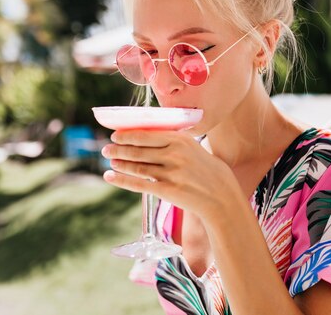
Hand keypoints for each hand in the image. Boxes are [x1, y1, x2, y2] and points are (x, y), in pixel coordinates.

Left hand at [101, 129, 239, 219]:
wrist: (223, 196)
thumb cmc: (209, 171)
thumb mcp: (195, 149)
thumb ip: (175, 143)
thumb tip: (149, 138)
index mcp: (181, 140)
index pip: (146, 134)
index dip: (127, 135)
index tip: (116, 135)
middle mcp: (175, 154)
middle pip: (138, 150)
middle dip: (119, 149)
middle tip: (107, 148)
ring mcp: (171, 173)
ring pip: (137, 166)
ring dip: (119, 163)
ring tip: (110, 161)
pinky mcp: (168, 190)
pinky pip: (139, 184)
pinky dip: (121, 180)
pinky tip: (110, 176)